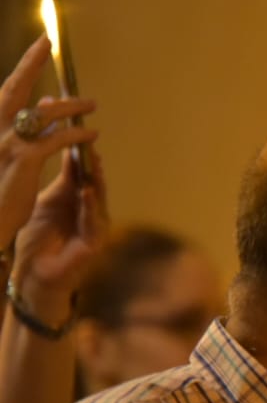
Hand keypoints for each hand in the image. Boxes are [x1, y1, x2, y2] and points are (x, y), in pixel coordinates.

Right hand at [0, 37, 98, 250]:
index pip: (6, 90)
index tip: (41, 44)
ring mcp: (6, 144)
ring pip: (42, 113)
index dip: (23, 67)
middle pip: (13, 88)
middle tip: (48, 41)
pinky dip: (76, 135)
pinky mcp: (24, 161)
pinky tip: (92, 136)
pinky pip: (56, 140)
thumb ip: (23, 128)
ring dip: (70, 106)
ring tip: (92, 105)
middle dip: (30, 62)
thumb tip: (46, 105)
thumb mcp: (8, 154)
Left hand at [10, 142, 106, 323]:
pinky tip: (88, 192)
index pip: (81, 171)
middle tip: (87, 137)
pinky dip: (91, 206)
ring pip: (98, 198)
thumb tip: (66, 150)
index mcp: (78, 200)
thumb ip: (61, 182)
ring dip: (96, 179)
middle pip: (94, 180)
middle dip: (90, 159)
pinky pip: (94, 222)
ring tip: (92, 159)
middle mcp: (91, 211)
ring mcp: (95, 227)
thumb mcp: (47, 203)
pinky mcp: (93, 244)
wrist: (33, 275)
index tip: (73, 127)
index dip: (78, 150)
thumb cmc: (38, 240)